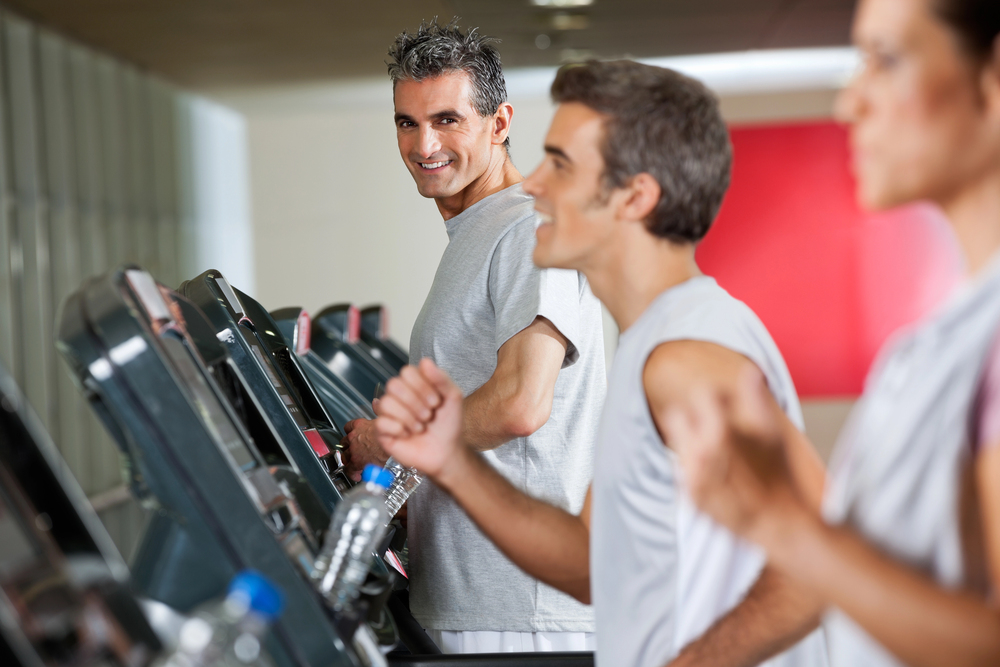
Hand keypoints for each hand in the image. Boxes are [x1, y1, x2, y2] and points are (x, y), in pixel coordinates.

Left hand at [340, 418, 387, 481]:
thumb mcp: (383, 424)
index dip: (351, 432)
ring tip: (355, 464)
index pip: (348, 427)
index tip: (353, 435)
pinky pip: (349, 469)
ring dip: (350, 460)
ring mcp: (353, 450)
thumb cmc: (392, 435)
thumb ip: (377, 427)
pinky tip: (357, 475)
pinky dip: (353, 473)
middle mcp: (354, 437)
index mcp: (360, 426)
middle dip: (349, 447)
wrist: (394, 445)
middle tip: (355, 450)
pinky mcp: (356, 462)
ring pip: (345, 456)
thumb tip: (381, 428)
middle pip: (344, 442)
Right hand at [374, 359, 464, 482]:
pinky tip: (408, 434)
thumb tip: (425, 361)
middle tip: (428, 415)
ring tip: (420, 427)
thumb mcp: (453, 398)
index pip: (407, 371)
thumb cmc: (448, 425)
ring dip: (409, 418)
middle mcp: (399, 396)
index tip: (436, 401)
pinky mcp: (382, 431)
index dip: (422, 386)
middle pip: (394, 384)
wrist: (446, 452)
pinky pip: (381, 422)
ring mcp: (389, 413)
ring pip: (386, 403)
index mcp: (414, 385)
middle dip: (416, 403)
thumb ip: (441, 378)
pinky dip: (399, 430)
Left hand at [665, 366, 802, 545]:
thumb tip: (750, 372)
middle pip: (677, 415)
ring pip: (675, 440)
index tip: (724, 406)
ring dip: (690, 439)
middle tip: (714, 425)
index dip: (715, 398)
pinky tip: (715, 472)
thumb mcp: (772, 434)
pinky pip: (679, 467)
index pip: (702, 395)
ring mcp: (691, 475)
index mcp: (719, 431)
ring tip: (717, 450)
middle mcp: (699, 452)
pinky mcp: (688, 494)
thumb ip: (756, 400)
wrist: (777, 523)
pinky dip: (692, 464)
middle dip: (694, 416)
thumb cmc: (778, 476)